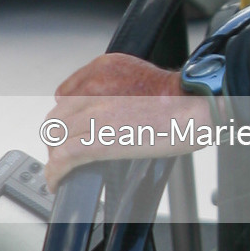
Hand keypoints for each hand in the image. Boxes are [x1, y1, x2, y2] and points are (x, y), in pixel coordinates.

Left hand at [45, 54, 183, 187]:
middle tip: (68, 152)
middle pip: (56, 117)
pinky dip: (55, 172)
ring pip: (55, 137)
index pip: (65, 95)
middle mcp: (92, 89)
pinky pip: (62, 158)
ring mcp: (92, 115)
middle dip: (58, 137)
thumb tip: (110, 108)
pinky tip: (58, 181)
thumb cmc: (181, 96)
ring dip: (56, 156)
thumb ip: (117, 85)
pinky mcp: (96, 141)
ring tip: (63, 169)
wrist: (194, 105)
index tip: (71, 130)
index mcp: (102, 69)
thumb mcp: (141, 73)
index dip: (67, 117)